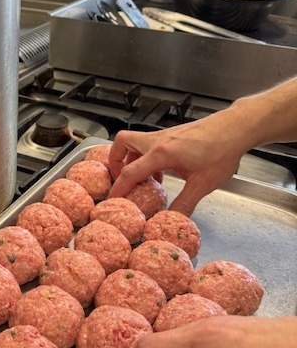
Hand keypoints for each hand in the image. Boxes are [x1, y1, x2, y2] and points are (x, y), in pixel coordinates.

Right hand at [108, 116, 245, 215]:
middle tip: (119, 178)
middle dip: (115, 160)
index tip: (112, 199)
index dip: (118, 187)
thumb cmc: (222, 151)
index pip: (130, 171)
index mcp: (161, 153)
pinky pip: (149, 144)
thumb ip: (185, 204)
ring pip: (135, 142)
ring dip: (132, 159)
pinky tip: (161, 172)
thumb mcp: (203, 184)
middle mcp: (158, 141)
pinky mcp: (173, 135)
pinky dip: (147, 157)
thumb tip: (172, 219)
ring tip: (142, 179)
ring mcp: (165, 136)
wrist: (236, 128)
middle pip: (121, 143)